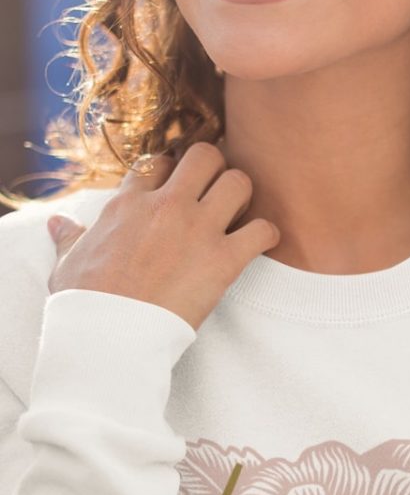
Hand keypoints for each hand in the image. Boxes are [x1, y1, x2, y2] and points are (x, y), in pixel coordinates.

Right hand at [46, 141, 279, 331]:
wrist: (107, 338)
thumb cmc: (84, 304)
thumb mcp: (68, 263)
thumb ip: (70, 237)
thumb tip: (57, 223)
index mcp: (127, 204)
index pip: (158, 162)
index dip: (171, 171)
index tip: (176, 186)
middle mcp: (165, 207)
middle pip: (205, 156)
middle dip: (214, 169)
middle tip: (214, 192)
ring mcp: (197, 230)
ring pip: (238, 182)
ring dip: (243, 196)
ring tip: (238, 214)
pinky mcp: (223, 261)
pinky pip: (262, 230)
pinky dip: (267, 234)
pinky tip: (260, 243)